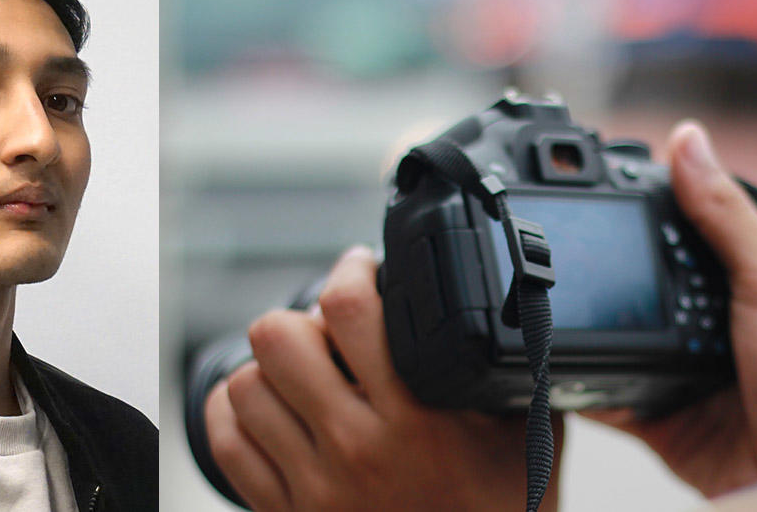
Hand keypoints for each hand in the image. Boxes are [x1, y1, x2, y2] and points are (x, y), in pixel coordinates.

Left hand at [204, 246, 563, 510]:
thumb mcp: (528, 437)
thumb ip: (514, 372)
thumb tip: (514, 307)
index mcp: (417, 420)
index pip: (349, 310)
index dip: (351, 271)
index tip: (361, 269)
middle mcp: (356, 449)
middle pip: (278, 339)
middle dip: (302, 319)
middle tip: (325, 328)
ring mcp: (315, 486)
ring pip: (245, 387)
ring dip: (271, 370)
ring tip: (301, 373)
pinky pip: (228, 446)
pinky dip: (236, 414)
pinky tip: (267, 405)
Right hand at [583, 121, 756, 496]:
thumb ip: (725, 216)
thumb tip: (689, 140)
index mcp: (733, 278)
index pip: (676, 225)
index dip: (638, 203)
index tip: (590, 182)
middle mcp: (700, 317)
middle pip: (634, 277)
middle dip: (599, 264)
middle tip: (553, 242)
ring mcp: (672, 364)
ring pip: (610, 330)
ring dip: (583, 319)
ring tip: (548, 295)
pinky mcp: (649, 409)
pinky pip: (598, 386)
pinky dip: (575, 378)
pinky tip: (551, 361)